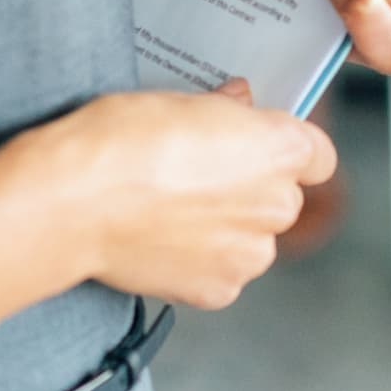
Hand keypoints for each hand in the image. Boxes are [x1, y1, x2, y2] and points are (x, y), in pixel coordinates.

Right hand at [31, 79, 337, 309]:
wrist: (73, 202)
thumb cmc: (122, 141)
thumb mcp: (179, 100)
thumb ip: (225, 109)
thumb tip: (238, 102)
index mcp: (281, 149)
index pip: (317, 155)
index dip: (290, 151)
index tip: (263, 149)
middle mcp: (278, 204)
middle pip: (283, 198)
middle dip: (252, 190)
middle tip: (202, 179)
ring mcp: (250, 253)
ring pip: (254, 240)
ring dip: (230, 230)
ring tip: (176, 213)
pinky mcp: (219, 290)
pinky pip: (224, 274)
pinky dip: (202, 263)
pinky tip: (164, 243)